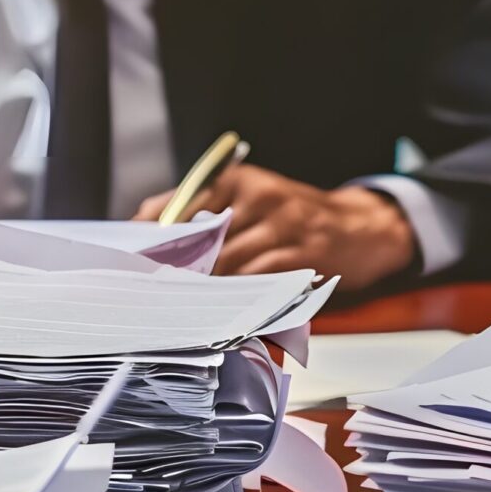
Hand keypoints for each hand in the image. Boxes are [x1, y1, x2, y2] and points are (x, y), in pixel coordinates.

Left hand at [135, 166, 416, 288]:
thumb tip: (150, 238)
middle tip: (148, 295)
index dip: (151, 234)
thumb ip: (205, 213)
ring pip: (227, 265)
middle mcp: (260, 197)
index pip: (180, 204)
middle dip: (174, 269)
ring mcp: (283, 226)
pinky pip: (257, 282)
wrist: (360, 228)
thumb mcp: (251, 200)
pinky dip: (236, 299)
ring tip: (179, 308)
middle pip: (200, 239)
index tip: (130, 259)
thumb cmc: (294, 218)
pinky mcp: (301, 257)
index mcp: (239, 180)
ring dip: (202, 290)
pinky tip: (221, 311)